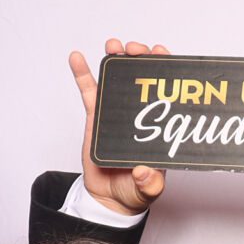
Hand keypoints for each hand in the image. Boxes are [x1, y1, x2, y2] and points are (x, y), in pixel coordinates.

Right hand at [69, 38, 169, 214]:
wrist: (109, 198)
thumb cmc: (134, 191)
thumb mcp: (148, 190)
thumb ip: (149, 183)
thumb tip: (144, 172)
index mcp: (158, 125)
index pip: (166, 91)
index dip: (165, 69)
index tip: (161, 53)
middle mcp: (139, 113)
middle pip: (141, 77)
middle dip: (140, 57)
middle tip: (135, 49)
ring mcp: (117, 112)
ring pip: (116, 79)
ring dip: (116, 57)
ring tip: (114, 45)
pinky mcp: (96, 117)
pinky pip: (88, 91)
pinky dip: (82, 73)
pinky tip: (77, 56)